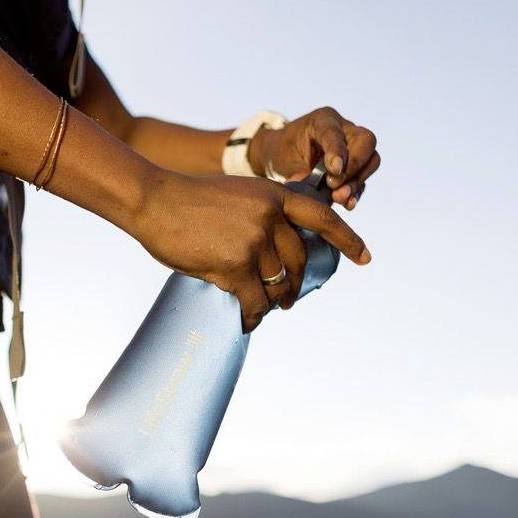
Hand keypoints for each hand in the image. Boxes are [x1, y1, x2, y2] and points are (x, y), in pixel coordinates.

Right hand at [128, 170, 369, 331]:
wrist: (154, 201)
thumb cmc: (187, 201)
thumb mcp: (236, 195)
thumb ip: (261, 216)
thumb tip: (277, 257)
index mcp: (273, 195)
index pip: (322, 218)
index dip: (347, 239)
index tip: (364, 259)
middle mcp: (270, 216)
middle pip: (299, 261)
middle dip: (295, 286)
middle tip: (287, 300)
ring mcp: (254, 240)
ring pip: (276, 284)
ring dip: (270, 301)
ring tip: (260, 308)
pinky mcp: (235, 265)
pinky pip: (254, 301)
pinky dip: (251, 316)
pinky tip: (245, 322)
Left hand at [248, 107, 380, 207]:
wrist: (285, 154)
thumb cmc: (284, 151)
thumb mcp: (284, 160)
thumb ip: (297, 172)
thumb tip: (310, 189)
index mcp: (323, 120)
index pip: (335, 133)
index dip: (338, 151)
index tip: (335, 170)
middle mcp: (344, 129)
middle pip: (366, 141)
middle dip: (354, 166)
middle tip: (335, 186)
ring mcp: (354, 146)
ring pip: (371, 159)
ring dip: (357, 181)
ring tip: (339, 197)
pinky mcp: (356, 166)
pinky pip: (364, 177)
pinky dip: (356, 191)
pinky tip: (347, 204)